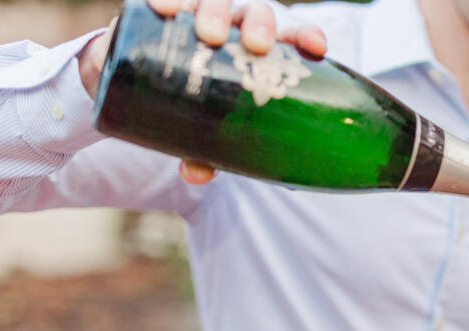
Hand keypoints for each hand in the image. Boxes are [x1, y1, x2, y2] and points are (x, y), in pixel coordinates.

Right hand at [77, 0, 327, 183]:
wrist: (152, 88)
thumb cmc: (202, 111)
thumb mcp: (212, 134)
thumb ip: (210, 152)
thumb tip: (196, 175)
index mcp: (262, 54)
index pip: (293, 38)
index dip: (306, 37)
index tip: (316, 48)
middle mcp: (235, 29)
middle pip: (256, 14)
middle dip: (260, 24)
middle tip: (256, 46)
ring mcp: (203, 17)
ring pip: (215, 0)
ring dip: (216, 11)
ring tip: (209, 35)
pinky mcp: (167, 14)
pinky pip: (169, 1)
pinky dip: (167, 1)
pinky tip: (163, 10)